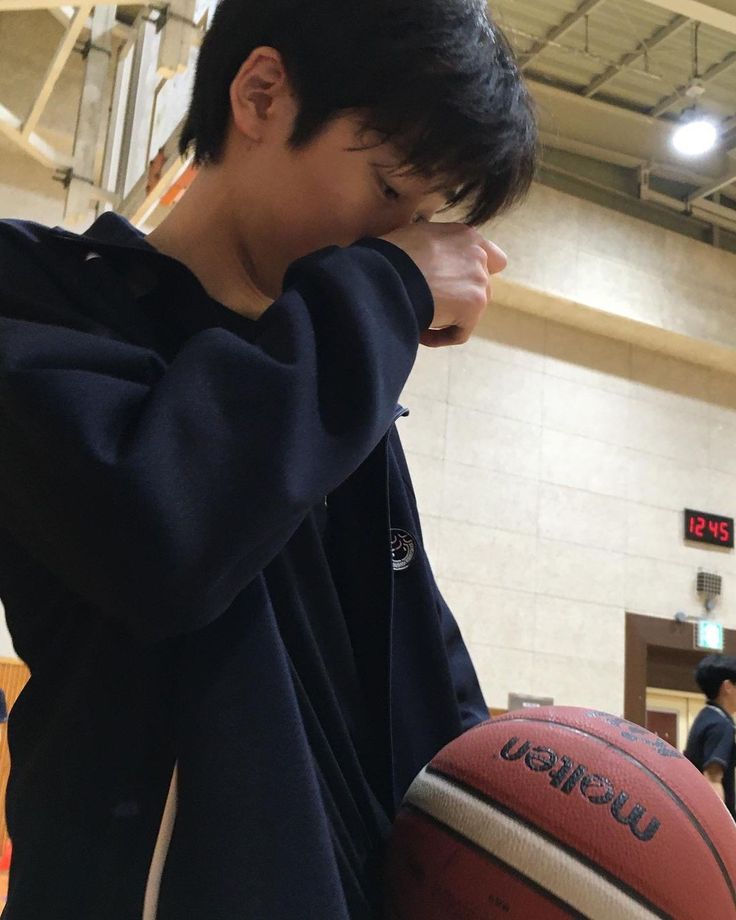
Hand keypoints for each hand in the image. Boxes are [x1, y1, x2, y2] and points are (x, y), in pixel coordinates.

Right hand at [380, 223, 506, 346]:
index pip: (492, 258)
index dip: (475, 274)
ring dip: (448, 317)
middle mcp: (478, 256)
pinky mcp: (473, 307)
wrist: (387, 275)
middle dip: (458, 298)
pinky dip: (440, 337)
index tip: (453, 284)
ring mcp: (479, 282)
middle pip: (481, 288)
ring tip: (419, 318)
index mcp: (466, 237)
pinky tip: (419, 333)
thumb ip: (437, 247)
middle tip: (431, 303)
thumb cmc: (389, 256)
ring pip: (470, 312)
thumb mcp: (416, 237)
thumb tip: (433, 261)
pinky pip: (459, 333)